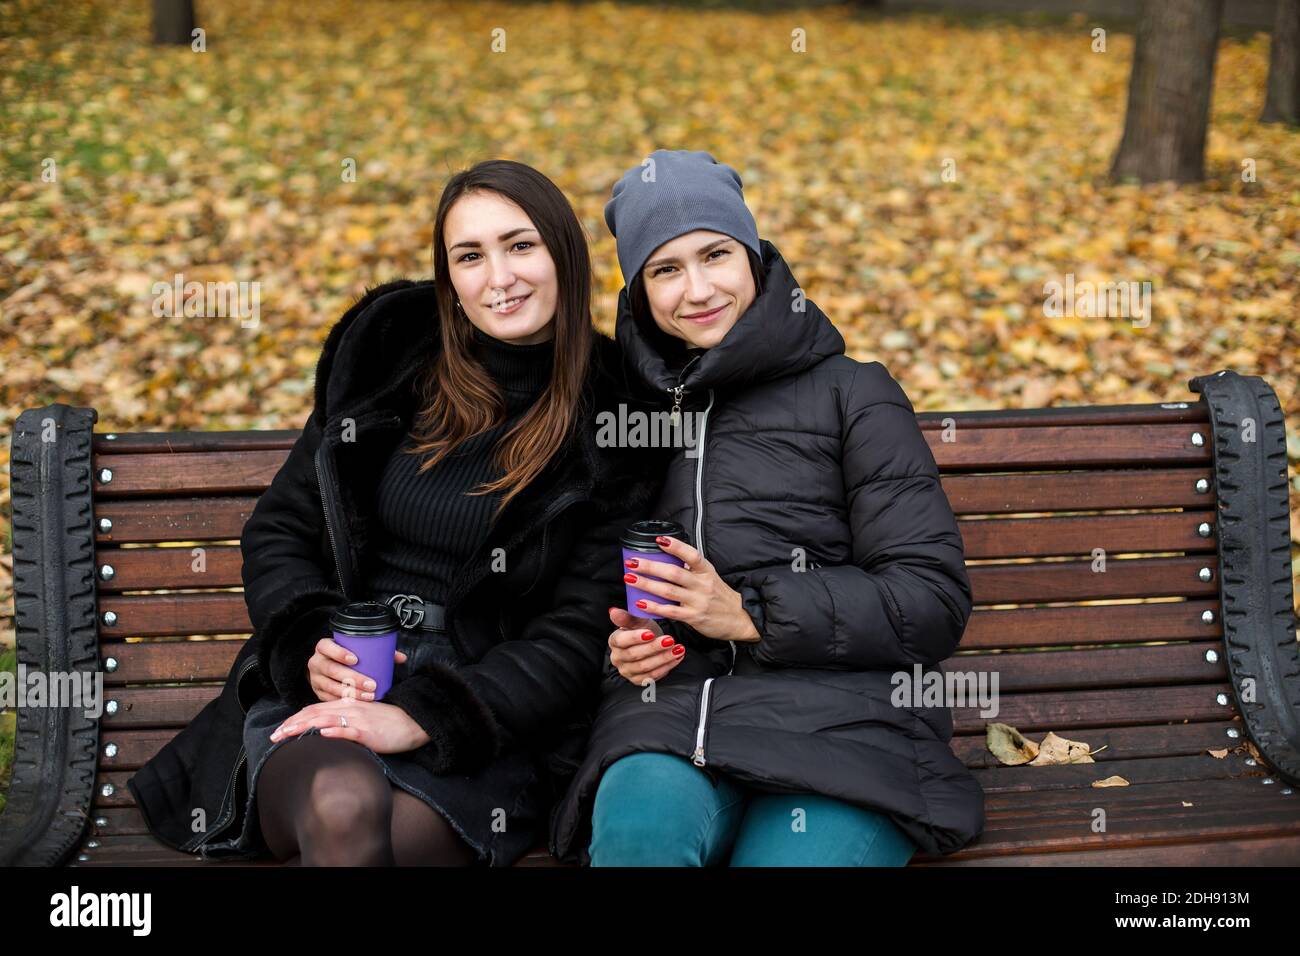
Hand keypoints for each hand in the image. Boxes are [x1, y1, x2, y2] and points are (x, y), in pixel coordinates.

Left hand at [269, 698, 429, 753]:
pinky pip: (349, 730)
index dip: (295, 718)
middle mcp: (349, 709)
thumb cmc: (389, 724)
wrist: (413, 723)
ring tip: (287, 734)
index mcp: (347, 705)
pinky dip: (334, 731)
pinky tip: (321, 733)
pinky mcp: (369, 732)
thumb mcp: (363, 719)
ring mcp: (359, 720)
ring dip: (304, 727)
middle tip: (274, 736)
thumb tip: (325, 731)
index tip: (280, 729)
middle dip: (292, 724)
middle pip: (315, 714)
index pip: (315, 710)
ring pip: (326, 720)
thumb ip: (345, 721)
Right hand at [307, 636, 407, 701]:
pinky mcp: (317, 692)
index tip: (356, 659)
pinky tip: (356, 702)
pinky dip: (343, 700)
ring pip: (331, 686)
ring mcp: (316, 678)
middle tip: (371, 684)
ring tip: (368, 695)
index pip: (327, 647)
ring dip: (351, 692)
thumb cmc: (347, 658)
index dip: (339, 653)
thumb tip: (401, 658)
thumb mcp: (358, 651)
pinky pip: (329, 698)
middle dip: (352, 678)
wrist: (328, 668)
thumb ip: (379, 652)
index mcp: (324, 647)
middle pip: (331, 669)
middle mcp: (316, 662)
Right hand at [607, 606, 684, 685]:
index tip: (650, 633)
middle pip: (634, 655)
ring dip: (663, 658)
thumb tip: (613, 610)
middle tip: (670, 640)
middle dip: (653, 647)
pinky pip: (652, 676)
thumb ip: (626, 617)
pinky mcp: (638, 680)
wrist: (650, 644)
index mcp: (614, 641)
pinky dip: (666, 667)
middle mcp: (617, 658)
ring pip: (645, 667)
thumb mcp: (637, 621)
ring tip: (678, 649)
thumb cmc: (643, 630)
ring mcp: (627, 671)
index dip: (635, 638)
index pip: (621, 641)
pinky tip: (677, 658)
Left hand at [623, 535, 760, 642]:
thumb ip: (692, 569)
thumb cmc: (720, 597)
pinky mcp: (694, 617)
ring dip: (647, 584)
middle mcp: (703, 584)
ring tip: (630, 578)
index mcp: (706, 571)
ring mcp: (698, 601)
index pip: (692, 555)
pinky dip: (654, 607)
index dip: (676, 546)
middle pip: (673, 573)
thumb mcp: (710, 577)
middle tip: (632, 562)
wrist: (740, 619)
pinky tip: (640, 603)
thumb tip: (670, 557)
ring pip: (668, 591)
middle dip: (650, 566)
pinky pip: (671, 611)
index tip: (660, 540)